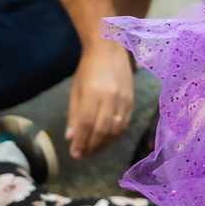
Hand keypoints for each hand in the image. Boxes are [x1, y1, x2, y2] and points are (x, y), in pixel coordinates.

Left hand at [65, 42, 133, 159]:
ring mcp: (124, 99)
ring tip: (93, 150)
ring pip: (115, 130)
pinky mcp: (132, 100)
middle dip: (91, 146)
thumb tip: (72, 138)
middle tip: (82, 156)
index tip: (75, 154)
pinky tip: (106, 140)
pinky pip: (125, 123)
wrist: (109, 49)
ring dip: (104, 144)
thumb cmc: (87, 69)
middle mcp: (111, 97)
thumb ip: (75, 115)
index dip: (81, 142)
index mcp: (93, 93)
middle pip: (102, 130)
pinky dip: (115, 135)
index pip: (87, 124)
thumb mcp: (76, 90)